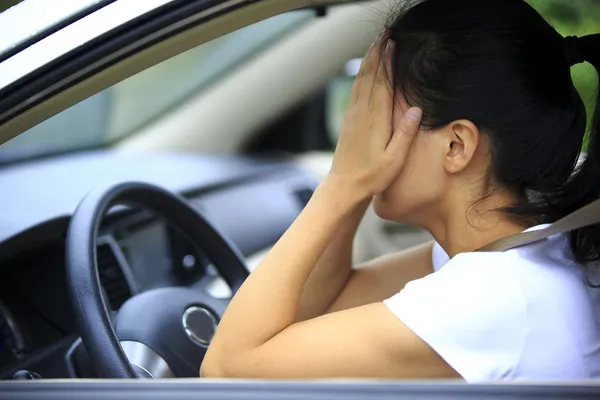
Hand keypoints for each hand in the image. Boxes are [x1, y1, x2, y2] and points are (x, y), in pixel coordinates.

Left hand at [326, 33, 422, 201]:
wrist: (344, 186)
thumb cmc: (372, 176)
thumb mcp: (395, 159)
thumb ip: (405, 134)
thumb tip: (416, 109)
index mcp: (375, 118)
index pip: (382, 82)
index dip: (388, 61)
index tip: (394, 43)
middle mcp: (361, 112)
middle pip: (369, 74)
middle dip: (377, 52)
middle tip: (385, 34)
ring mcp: (352, 114)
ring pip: (360, 80)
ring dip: (368, 59)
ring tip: (376, 44)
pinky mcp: (348, 120)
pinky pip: (355, 90)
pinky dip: (361, 74)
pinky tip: (364, 70)